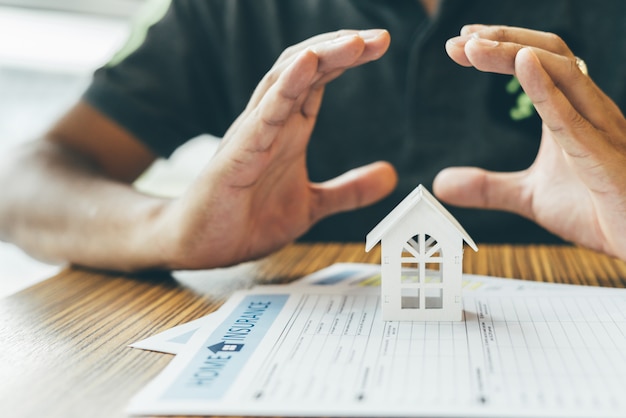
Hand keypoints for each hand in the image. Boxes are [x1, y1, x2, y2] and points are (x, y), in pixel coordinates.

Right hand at [156, 30, 396, 268]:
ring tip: (355, 41)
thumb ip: (350, 190)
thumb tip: (391, 175)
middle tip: (380, 37)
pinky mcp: (239, 154)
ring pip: (285, 81)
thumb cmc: (249, 219)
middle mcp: (271, 123)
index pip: (318, 81)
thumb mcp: (314, 204)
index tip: (382, 44)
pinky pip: (265, 114)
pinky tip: (307, 64)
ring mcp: (253, 134)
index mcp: (289, 130)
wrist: (204, 246)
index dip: (347, 59)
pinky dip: (286, 87)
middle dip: (341, 48)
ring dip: (320, 57)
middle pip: (305, 70)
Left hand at [436, 25, 625, 258]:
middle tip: (458, 41)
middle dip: (501, 41)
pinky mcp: (603, 156)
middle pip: (547, 55)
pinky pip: (572, 116)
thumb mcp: (528, 196)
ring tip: (474, 47)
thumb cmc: (596, 209)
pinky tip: (522, 65)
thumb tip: (440, 183)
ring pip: (562, 71)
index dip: (499, 48)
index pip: (537, 62)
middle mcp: (588, 110)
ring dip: (515, 53)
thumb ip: (487, 187)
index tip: (459, 45)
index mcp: (570, 112)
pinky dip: (545, 88)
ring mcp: (599, 129)